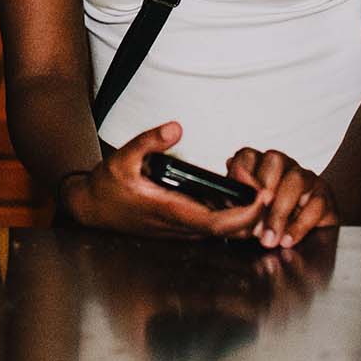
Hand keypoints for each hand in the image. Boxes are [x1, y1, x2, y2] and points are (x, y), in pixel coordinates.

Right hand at [59, 122, 269, 239]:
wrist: (93, 208)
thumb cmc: (108, 186)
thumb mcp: (124, 157)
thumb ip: (150, 141)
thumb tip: (176, 127)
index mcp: (172, 212)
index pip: (218, 224)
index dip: (245, 215)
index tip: (262, 197)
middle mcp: (181, 226)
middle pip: (229, 232)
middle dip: (254, 215)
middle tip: (267, 189)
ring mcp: (182, 229)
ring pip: (223, 232)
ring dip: (244, 216)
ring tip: (256, 189)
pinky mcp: (181, 227)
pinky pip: (214, 226)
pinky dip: (231, 214)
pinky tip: (236, 194)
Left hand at [227, 147, 339, 248]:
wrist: (298, 243)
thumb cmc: (267, 224)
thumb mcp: (245, 215)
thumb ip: (236, 203)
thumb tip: (228, 196)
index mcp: (261, 165)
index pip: (248, 156)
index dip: (241, 171)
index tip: (238, 194)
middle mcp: (284, 166)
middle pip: (274, 160)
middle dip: (262, 189)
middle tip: (255, 216)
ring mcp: (306, 179)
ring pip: (296, 180)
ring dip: (279, 212)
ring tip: (269, 238)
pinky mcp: (324, 197)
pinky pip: (316, 204)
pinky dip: (299, 225)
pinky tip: (287, 240)